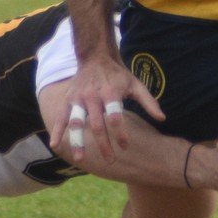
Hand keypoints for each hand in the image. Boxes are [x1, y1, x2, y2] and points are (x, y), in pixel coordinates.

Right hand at [47, 52, 163, 162]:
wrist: (95, 57)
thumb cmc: (118, 74)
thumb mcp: (135, 84)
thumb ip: (148, 102)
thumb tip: (162, 119)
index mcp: (110, 92)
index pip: (115, 117)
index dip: (120, 134)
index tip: (125, 147)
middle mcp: (93, 96)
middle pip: (97, 124)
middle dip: (103, 144)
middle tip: (110, 161)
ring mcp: (78, 98)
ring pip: (77, 122)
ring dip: (77, 141)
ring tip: (80, 159)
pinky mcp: (68, 99)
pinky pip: (61, 117)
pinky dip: (57, 131)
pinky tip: (55, 145)